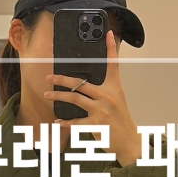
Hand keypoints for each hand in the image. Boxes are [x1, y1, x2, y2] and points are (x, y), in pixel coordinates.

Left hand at [44, 30, 143, 167]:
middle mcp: (108, 97)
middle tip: (50, 77)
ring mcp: (102, 110)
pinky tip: (58, 121)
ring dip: (58, 96)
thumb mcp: (117, 102)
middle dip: (62, 79)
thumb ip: (105, 92)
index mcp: (115, 89)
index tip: (108, 34)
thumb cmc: (121, 122)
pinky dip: (65, 122)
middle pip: (81, 83)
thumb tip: (86, 86)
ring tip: (48, 94)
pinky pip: (76, 122)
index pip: (113, 65)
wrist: (130, 142)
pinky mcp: (97, 124)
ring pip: (75, 99)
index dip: (111, 48)